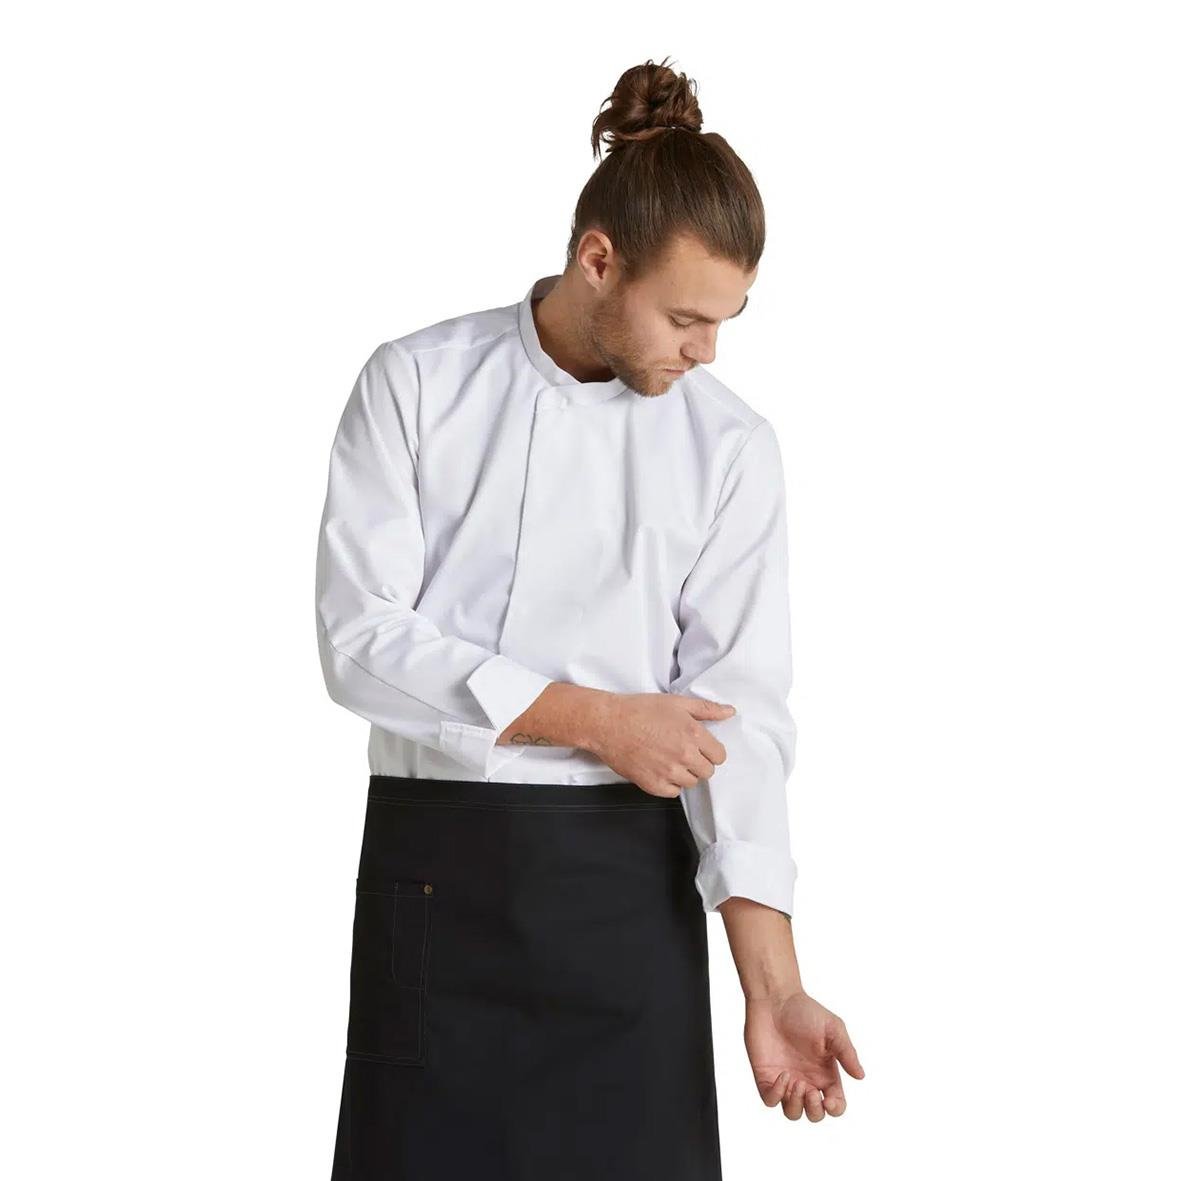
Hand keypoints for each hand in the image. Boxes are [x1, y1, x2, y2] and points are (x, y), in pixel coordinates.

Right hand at [585, 692, 734, 796]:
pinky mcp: (653, 784)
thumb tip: (730, 712)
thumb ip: (707, 709)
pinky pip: (673, 792)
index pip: (720, 756)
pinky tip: (660, 769)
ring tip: (669, 759)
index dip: (711, 751)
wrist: (608, 723)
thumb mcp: (676, 702)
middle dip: (699, 763)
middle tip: (683, 752)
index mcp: (693, 734)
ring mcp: (668, 772)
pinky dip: (670, 783)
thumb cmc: (640, 710)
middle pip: (708, 772)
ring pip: (691, 783)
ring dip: (685, 773)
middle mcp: (684, 755)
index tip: (700, 747)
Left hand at [744, 990, 864, 1120]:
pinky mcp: (765, 1076)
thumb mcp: (833, 1028)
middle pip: (814, 1115)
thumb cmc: (805, 1011)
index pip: (835, 1104)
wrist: (775, 998)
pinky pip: (770, 1100)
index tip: (828, 1099)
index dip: (835, 1109)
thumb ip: (847, 1053)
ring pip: (793, 1113)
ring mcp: (786, 1080)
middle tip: (808, 1089)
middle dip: (814, 1110)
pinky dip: (776, 1096)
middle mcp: (807, 1080)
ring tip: (795, 1082)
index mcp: (825, 1073)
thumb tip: (861, 1076)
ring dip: (796, 1105)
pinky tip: (782, 1075)